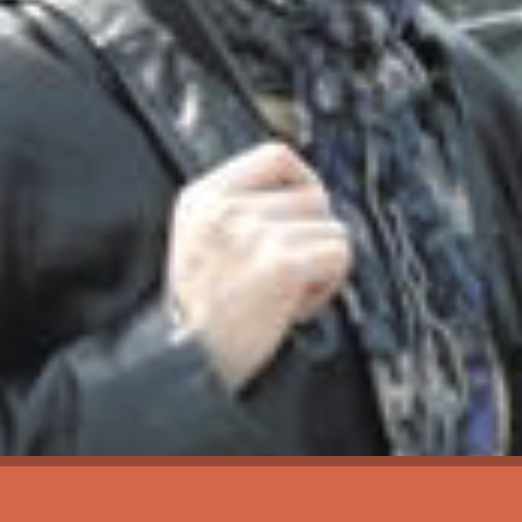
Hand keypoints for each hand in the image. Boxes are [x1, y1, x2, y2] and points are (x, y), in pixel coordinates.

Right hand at [166, 141, 350, 387]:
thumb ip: (239, 208)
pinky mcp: (279, 265)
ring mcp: (252, 234)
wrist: (184, 366)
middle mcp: (226, 209)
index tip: (304, 211)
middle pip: (314, 193)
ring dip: (320, 261)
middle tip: (288, 269)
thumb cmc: (200, 314)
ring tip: (288, 291)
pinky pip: (338, 254)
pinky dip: (329, 284)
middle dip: (311, 234)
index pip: (277, 155)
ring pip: (331, 227)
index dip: (304, 179)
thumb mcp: (200, 240)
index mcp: (202, 198)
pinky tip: (298, 305)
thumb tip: (303, 191)